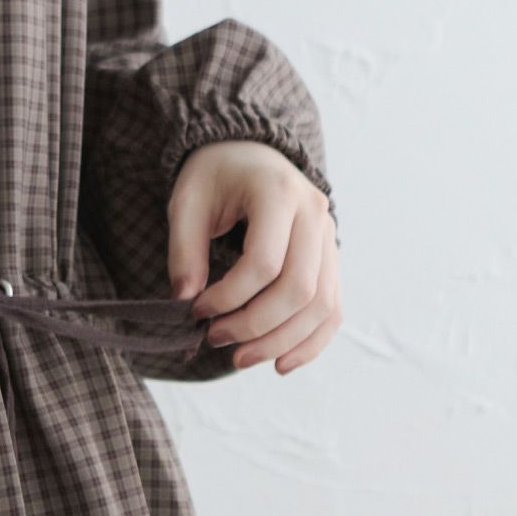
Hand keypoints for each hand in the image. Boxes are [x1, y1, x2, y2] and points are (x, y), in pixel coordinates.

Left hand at [167, 139, 341, 375]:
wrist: (247, 153)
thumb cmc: (214, 176)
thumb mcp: (187, 201)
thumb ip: (184, 249)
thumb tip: (185, 301)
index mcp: (278, 192)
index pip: (264, 262)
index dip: (230, 296)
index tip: (196, 310)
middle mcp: (315, 214)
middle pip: (298, 289)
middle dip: (256, 325)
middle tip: (215, 339)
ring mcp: (330, 236)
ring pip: (322, 304)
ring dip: (282, 341)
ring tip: (242, 358)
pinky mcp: (331, 257)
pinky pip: (332, 307)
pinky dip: (311, 340)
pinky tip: (281, 362)